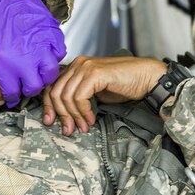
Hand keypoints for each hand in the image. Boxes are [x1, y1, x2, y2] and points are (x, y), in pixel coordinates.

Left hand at [0, 0, 64, 105]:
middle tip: (26, 85)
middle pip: (34, 87)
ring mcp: (41, 46)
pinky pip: (60, 55)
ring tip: (37, 74)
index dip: (12, 97)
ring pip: (50, 74)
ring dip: (44, 77)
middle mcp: (25, 57)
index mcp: (4, 60)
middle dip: (29, 89)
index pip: (12, 91)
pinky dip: (54, 58)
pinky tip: (45, 56)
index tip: (12, 95)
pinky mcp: (52, 36)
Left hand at [43, 55, 166, 134]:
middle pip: (56, 92)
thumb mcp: (95, 92)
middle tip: (68, 130)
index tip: (50, 122)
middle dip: (61, 115)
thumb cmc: (124, 84)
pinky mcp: (95, 73)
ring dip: (74, 116)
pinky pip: (80, 97)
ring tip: (83, 127)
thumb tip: (64, 115)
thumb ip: (79, 98)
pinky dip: (84, 111)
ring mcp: (86, 67)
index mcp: (75, 67)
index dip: (48, 106)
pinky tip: (91, 119)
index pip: (51, 86)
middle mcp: (78, 64)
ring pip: (66, 96)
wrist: (147, 77)